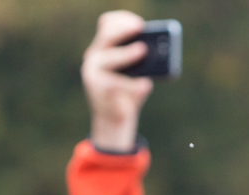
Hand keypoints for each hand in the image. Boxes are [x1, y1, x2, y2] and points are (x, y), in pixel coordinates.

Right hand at [82, 9, 153, 151]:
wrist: (114, 121)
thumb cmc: (128, 92)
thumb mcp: (136, 72)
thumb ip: (142, 60)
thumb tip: (154, 51)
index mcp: (103, 48)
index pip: (107, 24)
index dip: (123, 20)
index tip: (140, 24)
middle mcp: (94, 57)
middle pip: (106, 34)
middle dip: (124, 31)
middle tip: (141, 30)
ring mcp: (93, 74)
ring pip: (109, 58)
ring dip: (126, 54)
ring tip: (142, 51)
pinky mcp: (99, 91)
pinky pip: (117, 84)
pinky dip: (133, 85)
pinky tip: (146, 86)